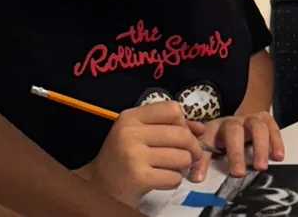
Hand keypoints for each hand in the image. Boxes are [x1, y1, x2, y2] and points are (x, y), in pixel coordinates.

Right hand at [78, 101, 204, 206]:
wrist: (96, 188)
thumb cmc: (122, 158)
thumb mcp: (139, 134)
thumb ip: (169, 126)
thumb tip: (200, 129)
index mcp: (130, 117)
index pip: (172, 109)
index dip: (184, 122)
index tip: (183, 134)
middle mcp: (130, 133)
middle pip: (181, 134)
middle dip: (193, 147)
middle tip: (191, 156)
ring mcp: (134, 156)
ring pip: (181, 157)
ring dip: (183, 166)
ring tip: (172, 168)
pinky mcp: (139, 178)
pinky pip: (174, 177)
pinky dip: (174, 181)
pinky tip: (163, 180)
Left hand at [192, 112, 284, 181]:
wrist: (242, 119)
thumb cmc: (224, 138)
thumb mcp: (211, 144)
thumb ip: (204, 157)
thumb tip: (195, 177)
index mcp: (215, 127)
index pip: (206, 140)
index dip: (202, 159)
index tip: (199, 179)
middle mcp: (233, 121)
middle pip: (234, 131)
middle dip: (236, 153)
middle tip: (238, 174)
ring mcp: (251, 118)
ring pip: (257, 128)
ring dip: (260, 148)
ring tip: (261, 167)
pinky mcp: (265, 119)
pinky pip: (272, 128)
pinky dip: (276, 142)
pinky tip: (278, 157)